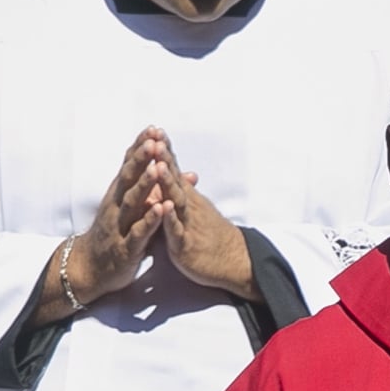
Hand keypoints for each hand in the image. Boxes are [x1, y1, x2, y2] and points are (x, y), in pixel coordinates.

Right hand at [33, 128, 167, 323]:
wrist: (91, 269)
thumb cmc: (116, 234)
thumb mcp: (137, 210)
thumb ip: (158, 190)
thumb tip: (185, 173)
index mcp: (120, 195)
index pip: (130, 166)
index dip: (141, 148)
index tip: (153, 128)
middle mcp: (117, 206)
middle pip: (129, 178)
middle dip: (140, 159)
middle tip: (152, 140)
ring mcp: (119, 226)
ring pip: (132, 202)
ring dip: (144, 184)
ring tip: (156, 168)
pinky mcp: (125, 247)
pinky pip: (138, 232)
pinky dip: (149, 220)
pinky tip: (161, 209)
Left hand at [153, 134, 257, 299]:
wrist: (234, 260)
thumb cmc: (212, 236)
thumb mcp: (197, 209)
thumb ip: (184, 191)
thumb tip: (176, 173)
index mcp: (186, 199)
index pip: (174, 170)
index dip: (165, 151)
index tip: (155, 130)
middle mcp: (188, 207)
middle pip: (175, 179)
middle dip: (164, 158)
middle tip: (156, 137)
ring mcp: (187, 224)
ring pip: (177, 200)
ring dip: (168, 182)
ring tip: (160, 165)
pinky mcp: (185, 245)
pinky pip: (177, 229)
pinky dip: (171, 216)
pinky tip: (165, 205)